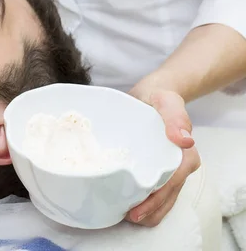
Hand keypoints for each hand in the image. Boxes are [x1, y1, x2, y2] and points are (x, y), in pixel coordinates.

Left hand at [126, 87, 200, 226]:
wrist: (152, 94)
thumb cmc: (159, 97)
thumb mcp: (166, 100)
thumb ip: (175, 116)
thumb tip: (185, 139)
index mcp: (185, 154)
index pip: (172, 182)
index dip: (156, 199)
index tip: (138, 210)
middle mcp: (180, 165)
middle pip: (168, 195)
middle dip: (151, 210)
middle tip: (129, 218)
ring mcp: (170, 169)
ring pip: (164, 198)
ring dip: (149, 210)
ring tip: (127, 217)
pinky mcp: (158, 168)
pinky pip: (156, 190)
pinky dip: (146, 201)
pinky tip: (129, 205)